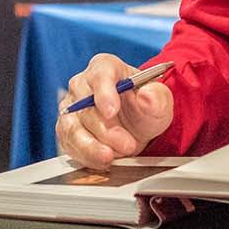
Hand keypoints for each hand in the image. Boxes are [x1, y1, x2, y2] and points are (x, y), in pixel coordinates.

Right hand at [55, 53, 173, 168]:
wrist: (136, 127)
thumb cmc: (144, 107)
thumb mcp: (160, 101)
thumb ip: (157, 97)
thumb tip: (146, 96)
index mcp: (105, 67)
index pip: (100, 75)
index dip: (104, 93)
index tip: (111, 111)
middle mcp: (82, 84)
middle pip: (85, 105)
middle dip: (105, 129)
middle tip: (127, 145)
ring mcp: (71, 108)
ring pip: (72, 127)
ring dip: (91, 146)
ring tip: (110, 157)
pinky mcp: (67, 130)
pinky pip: (69, 144)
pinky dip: (85, 155)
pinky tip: (102, 161)